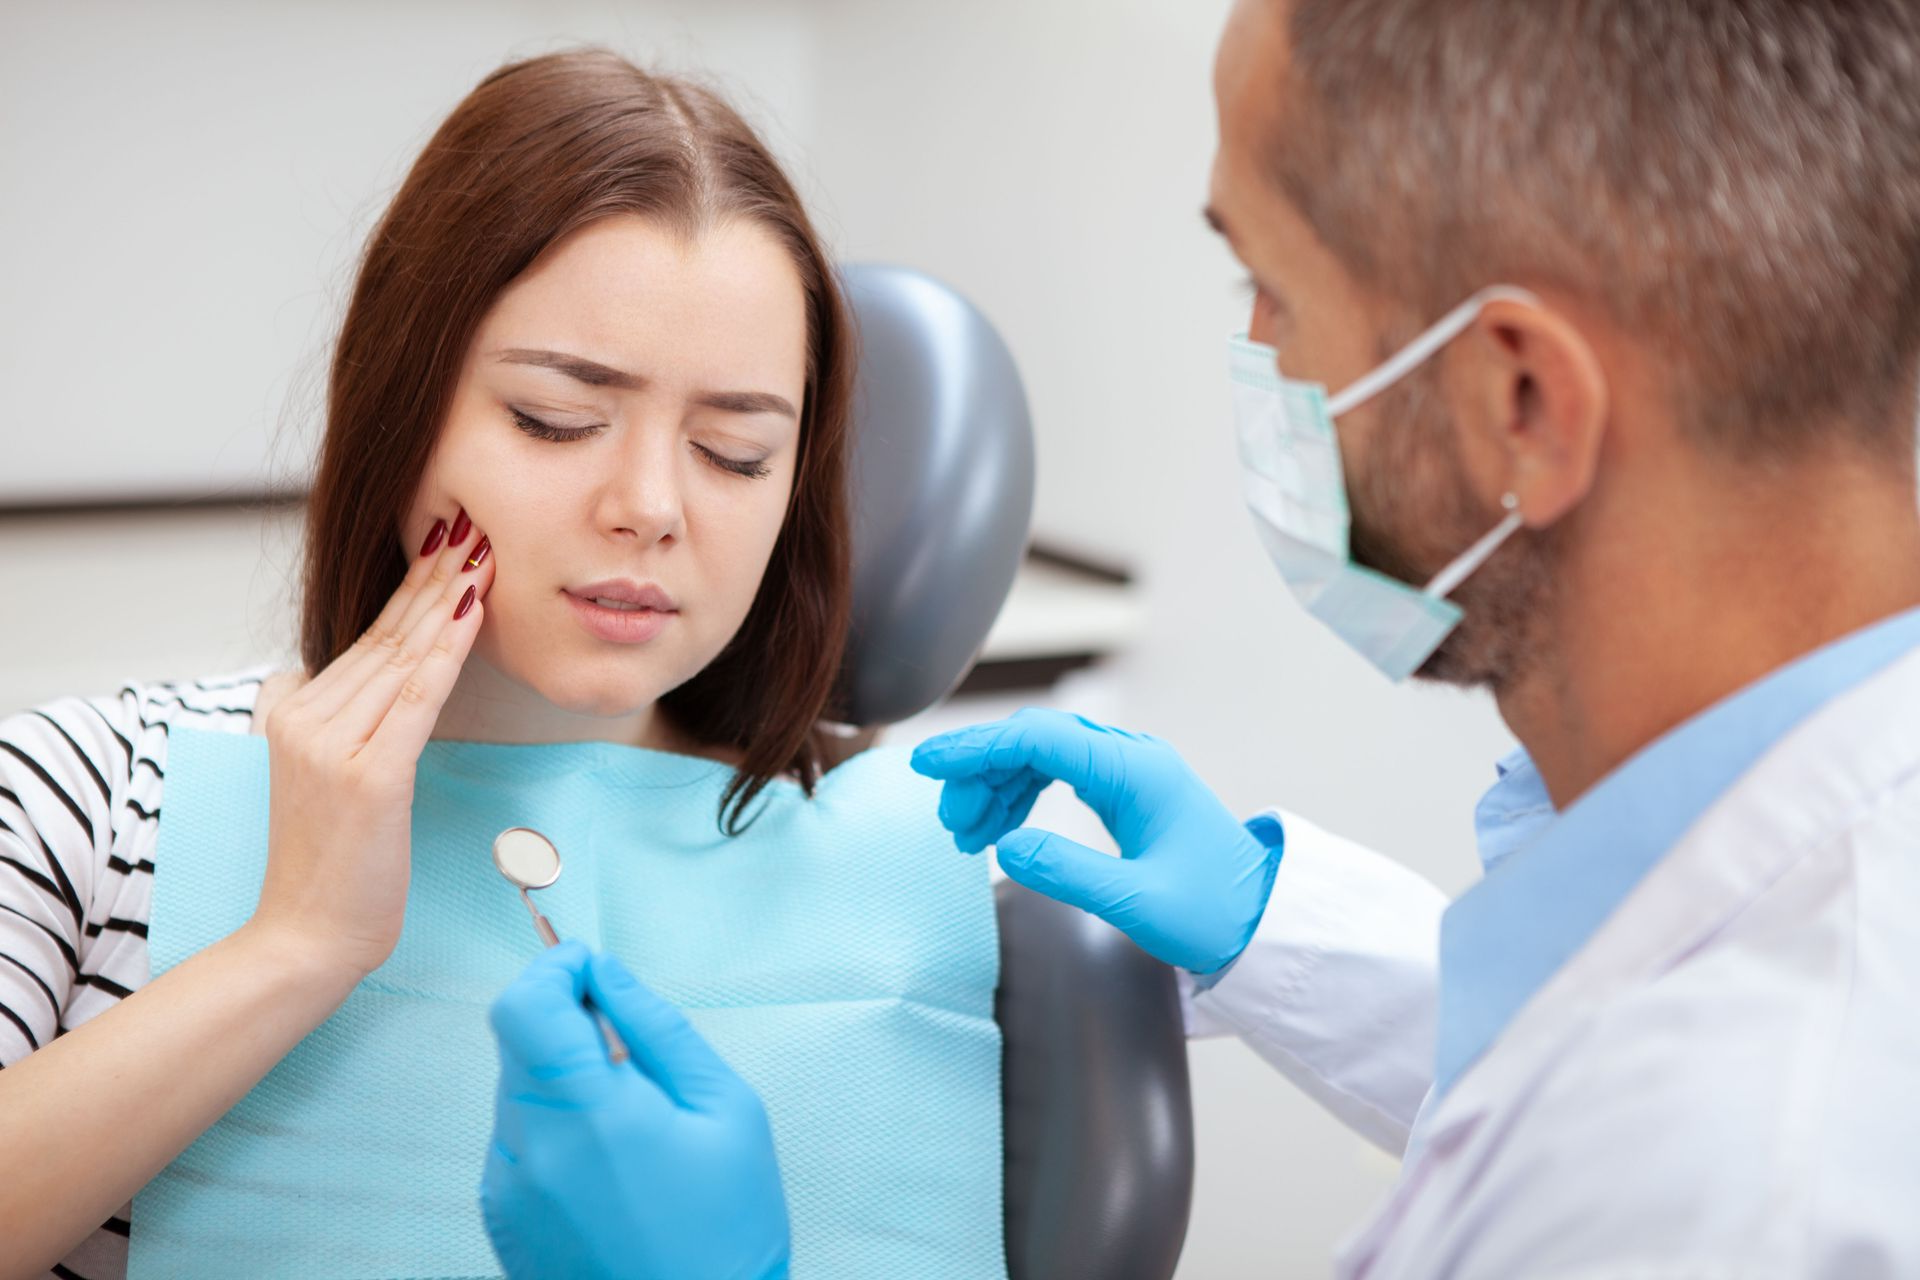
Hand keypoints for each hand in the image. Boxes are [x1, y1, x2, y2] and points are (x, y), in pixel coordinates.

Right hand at [248, 509, 494, 978]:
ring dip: (448, 598)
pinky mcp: (367, 775)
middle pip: (386, 634)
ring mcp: (330, 744)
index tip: (449, 542)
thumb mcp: (329, 778)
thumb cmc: (332, 866)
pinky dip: (447, 650)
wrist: (304, 937)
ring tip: (483, 551)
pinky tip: (472, 612)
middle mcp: (303, 716)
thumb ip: (348, 724)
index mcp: (292, 711)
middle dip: (435, 575)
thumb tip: (382, 678)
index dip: (413, 587)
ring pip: (403, 656)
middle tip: (474, 521)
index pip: (368, 637)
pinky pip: (416, 698)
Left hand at [482, 943, 790, 1279]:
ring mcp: (507, 1189)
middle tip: (628, 1049)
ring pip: (515, 1088)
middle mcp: (531, 1151)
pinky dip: (552, 1126)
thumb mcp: (726, 1110)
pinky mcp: (500, 1217)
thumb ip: (657, 1029)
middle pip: (516, 1042)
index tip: (588, 967)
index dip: (553, 970)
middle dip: (565, 1023)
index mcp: (589, 1116)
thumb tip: (606, 973)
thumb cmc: (727, 1230)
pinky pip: (514, 1138)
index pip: (524, 1006)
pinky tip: (608, 1162)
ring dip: (559, 1078)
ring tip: (630, 1122)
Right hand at [910, 708, 1280, 973]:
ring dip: (998, 785)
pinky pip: (1059, 774)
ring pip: (1043, 755)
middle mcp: (1131, 758)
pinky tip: (1000, 828)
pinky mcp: (1126, 791)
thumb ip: (1068, 872)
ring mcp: (1129, 772)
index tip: (929, 766)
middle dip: (982, 772)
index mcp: (1135, 771)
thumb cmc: (1213, 914)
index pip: (1039, 738)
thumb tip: (1003, 848)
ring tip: (966, 833)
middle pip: (1035, 739)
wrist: (1264, 920)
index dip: (978, 748)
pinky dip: (1022, 795)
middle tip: (950, 823)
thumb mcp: (1137, 903)